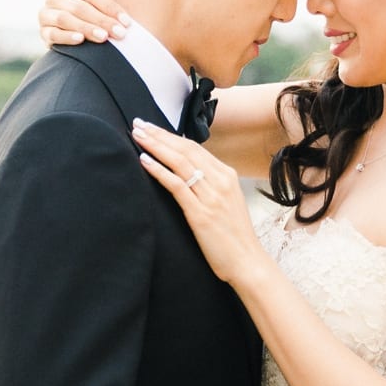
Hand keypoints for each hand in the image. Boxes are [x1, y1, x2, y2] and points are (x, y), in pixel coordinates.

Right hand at [38, 0, 127, 46]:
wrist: (73, 24)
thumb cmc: (92, 3)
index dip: (110, 7)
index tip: (127, 21)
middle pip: (80, 8)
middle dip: (102, 21)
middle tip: (120, 34)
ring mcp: (47, 13)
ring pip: (66, 20)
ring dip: (86, 29)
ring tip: (104, 38)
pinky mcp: (43, 31)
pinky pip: (53, 34)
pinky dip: (66, 37)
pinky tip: (80, 40)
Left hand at [131, 120, 260, 283]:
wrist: (247, 261)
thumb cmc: (234, 236)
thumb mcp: (226, 202)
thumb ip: (210, 185)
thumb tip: (188, 173)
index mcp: (227, 175)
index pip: (194, 148)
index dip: (170, 136)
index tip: (152, 128)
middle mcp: (220, 181)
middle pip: (185, 150)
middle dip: (159, 135)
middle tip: (138, 124)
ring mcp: (211, 196)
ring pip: (179, 162)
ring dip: (155, 146)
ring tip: (137, 135)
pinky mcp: (201, 213)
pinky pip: (177, 185)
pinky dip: (159, 170)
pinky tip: (145, 160)